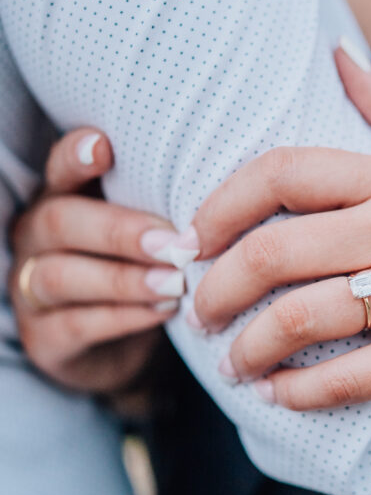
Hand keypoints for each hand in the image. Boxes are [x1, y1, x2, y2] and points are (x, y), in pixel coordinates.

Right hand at [10, 128, 186, 398]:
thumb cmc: (140, 267)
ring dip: (125, 280)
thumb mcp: (148, 230)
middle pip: (60, 222)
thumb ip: (160, 205)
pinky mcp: (42, 338)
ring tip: (175, 283)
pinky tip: (163, 311)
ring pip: (61, 276)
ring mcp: (29, 289)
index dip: (75, 156)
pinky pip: (75, 325)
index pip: (58, 168)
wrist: (121, 348)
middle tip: (173, 244)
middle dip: (121, 231)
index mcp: (60, 198)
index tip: (104, 147)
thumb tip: (218, 188)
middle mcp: (36, 237)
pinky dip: (124, 318)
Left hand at [187, 45, 370, 410]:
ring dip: (247, 347)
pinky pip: (353, 377)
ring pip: (302, 319)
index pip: (283, 173)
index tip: (196, 235)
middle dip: (216, 287)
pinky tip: (279, 395)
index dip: (221, 203)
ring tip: (231, 362)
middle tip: (197, 308)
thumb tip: (335, 55)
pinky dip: (302, 392)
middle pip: (274, 250)